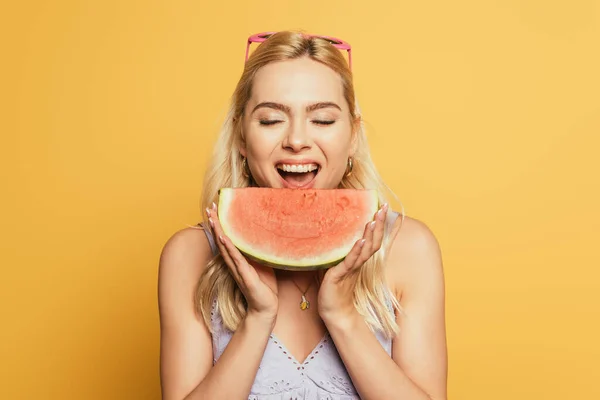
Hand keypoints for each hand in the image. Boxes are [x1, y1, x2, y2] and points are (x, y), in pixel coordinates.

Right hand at [207, 203, 278, 322]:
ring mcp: (238, 269)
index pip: (227, 239)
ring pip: (225, 247)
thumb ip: (259, 251)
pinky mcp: (245, 276)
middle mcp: (235, 263)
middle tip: (210, 207)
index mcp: (238, 260)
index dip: (221, 225)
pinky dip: (229, 248)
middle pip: (222, 240)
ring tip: (213, 218)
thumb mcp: (263, 263)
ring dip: (219, 232)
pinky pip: (236, 259)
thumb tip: (264, 234)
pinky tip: (224, 238)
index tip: (217, 209)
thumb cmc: (265, 287)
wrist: (266, 308)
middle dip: (216, 223)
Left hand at [317, 203, 388, 323]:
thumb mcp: (336, 266)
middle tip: (383, 208)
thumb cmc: (334, 289)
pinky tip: (360, 240)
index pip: (372, 239)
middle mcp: (358, 263)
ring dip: (369, 234)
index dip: (378, 224)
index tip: (382, 207)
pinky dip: (356, 251)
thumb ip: (339, 252)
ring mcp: (351, 269)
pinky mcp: (341, 275)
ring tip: (373, 220)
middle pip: (373, 241)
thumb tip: (333, 232)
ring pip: (365, 250)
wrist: (334, 313)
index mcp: (358, 259)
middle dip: (378, 224)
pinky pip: (350, 261)